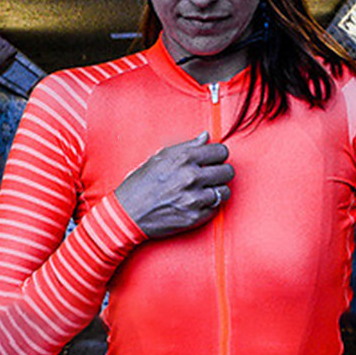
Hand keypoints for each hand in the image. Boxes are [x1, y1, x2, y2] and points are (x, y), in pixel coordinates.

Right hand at [114, 131, 233, 238]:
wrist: (127, 214)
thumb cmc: (140, 185)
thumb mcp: (159, 158)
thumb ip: (186, 146)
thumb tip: (205, 137)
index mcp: (183, 158)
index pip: (221, 152)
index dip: (218, 155)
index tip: (214, 159)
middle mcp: (191, 177)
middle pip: (227, 171)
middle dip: (221, 172)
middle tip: (211, 175)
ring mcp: (194, 199)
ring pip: (225, 191)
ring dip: (217, 190)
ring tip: (205, 190)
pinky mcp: (195, 217)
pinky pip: (216, 208)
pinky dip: (211, 205)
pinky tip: (199, 202)